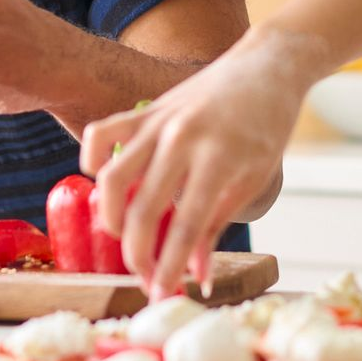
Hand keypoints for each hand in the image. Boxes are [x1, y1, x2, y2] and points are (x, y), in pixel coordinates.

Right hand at [81, 25, 326, 296]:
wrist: (268, 65)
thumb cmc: (268, 124)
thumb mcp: (255, 178)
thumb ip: (218, 225)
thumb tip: (197, 277)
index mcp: (219, 156)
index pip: (186, 224)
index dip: (171, 266)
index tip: (161, 295)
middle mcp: (183, 137)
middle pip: (143, 208)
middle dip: (139, 254)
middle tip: (145, 278)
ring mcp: (160, 120)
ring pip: (112, 177)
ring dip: (110, 218)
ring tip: (124, 238)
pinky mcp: (147, 109)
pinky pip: (104, 134)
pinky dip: (93, 160)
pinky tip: (103, 185)